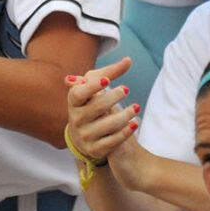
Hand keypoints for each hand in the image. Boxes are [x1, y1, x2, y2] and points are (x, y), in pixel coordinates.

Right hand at [63, 56, 139, 170]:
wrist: (84, 136)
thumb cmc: (91, 104)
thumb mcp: (96, 88)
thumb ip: (110, 73)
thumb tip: (128, 60)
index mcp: (73, 102)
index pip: (78, 94)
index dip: (91, 87)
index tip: (106, 80)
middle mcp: (76, 120)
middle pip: (97, 107)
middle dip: (113, 97)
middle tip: (126, 89)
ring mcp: (85, 136)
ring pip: (108, 125)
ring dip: (125, 115)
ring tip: (136, 107)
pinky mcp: (95, 150)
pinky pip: (113, 141)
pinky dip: (126, 132)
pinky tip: (135, 124)